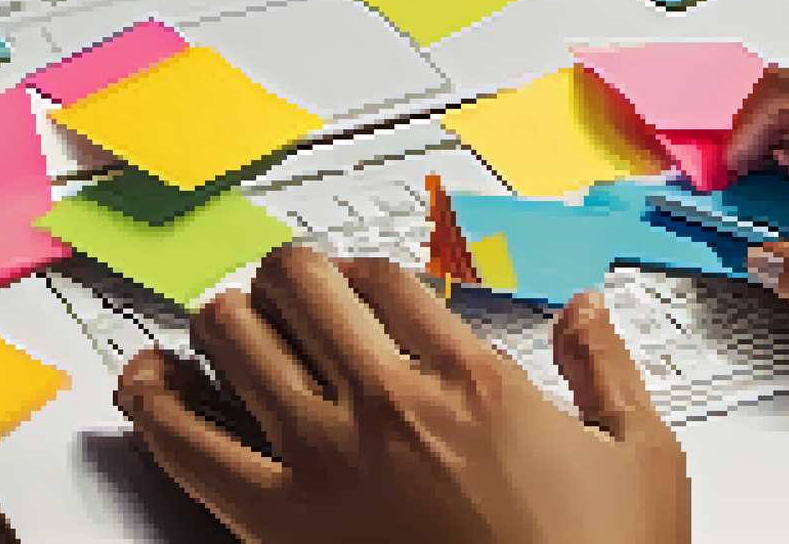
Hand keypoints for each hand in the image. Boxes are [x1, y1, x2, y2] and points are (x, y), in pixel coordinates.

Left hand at [114, 246, 689, 543]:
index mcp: (472, 380)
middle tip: (289, 295)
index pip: (383, 276)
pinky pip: (185, 438)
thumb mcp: (640, 459)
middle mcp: (388, 404)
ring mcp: (323, 459)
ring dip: (224, 320)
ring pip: (231, 333)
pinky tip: (148, 382)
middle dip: (287, 277)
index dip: (361, 270)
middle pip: (297, 283)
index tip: (356, 286)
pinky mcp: (276, 522)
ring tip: (228, 329)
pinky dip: (152, 399)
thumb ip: (606, 368)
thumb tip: (588, 309)